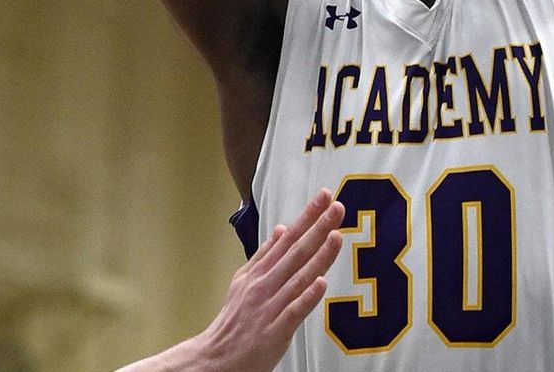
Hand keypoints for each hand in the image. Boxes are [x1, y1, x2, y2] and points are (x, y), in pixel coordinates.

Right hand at [194, 190, 344, 370]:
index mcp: (259, 271)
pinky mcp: (275, 330)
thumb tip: (281, 228)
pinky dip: (306, 297)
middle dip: (318, 228)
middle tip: (337, 207)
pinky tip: (321, 283)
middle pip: (295, 252)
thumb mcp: (244, 280)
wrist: (215, 357)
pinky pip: (294, 311)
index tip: (324, 197)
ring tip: (336, 236)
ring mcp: (270, 306)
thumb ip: (265, 254)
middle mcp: (265, 284)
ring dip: (318, 256)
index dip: (307, 217)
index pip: (287, 237)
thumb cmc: (235, 320)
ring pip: (298, 277)